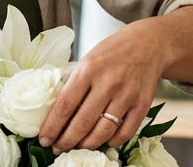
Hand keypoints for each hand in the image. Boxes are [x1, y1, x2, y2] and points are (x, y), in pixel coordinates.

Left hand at [36, 19, 166, 154]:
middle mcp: (108, 83)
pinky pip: (125, 133)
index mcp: (88, 69)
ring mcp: (127, 95)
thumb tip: (56, 114)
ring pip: (103, 132)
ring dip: (87, 145)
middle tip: (57, 148)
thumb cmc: (112, 52)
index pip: (64, 106)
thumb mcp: (88, 60)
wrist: (148, 44)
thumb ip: (75, 83)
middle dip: (66, 141)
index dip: (52, 127)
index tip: (44, 139)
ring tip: (77, 147)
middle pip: (82, 123)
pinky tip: (103, 140)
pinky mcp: (142, 104)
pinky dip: (111, 142)